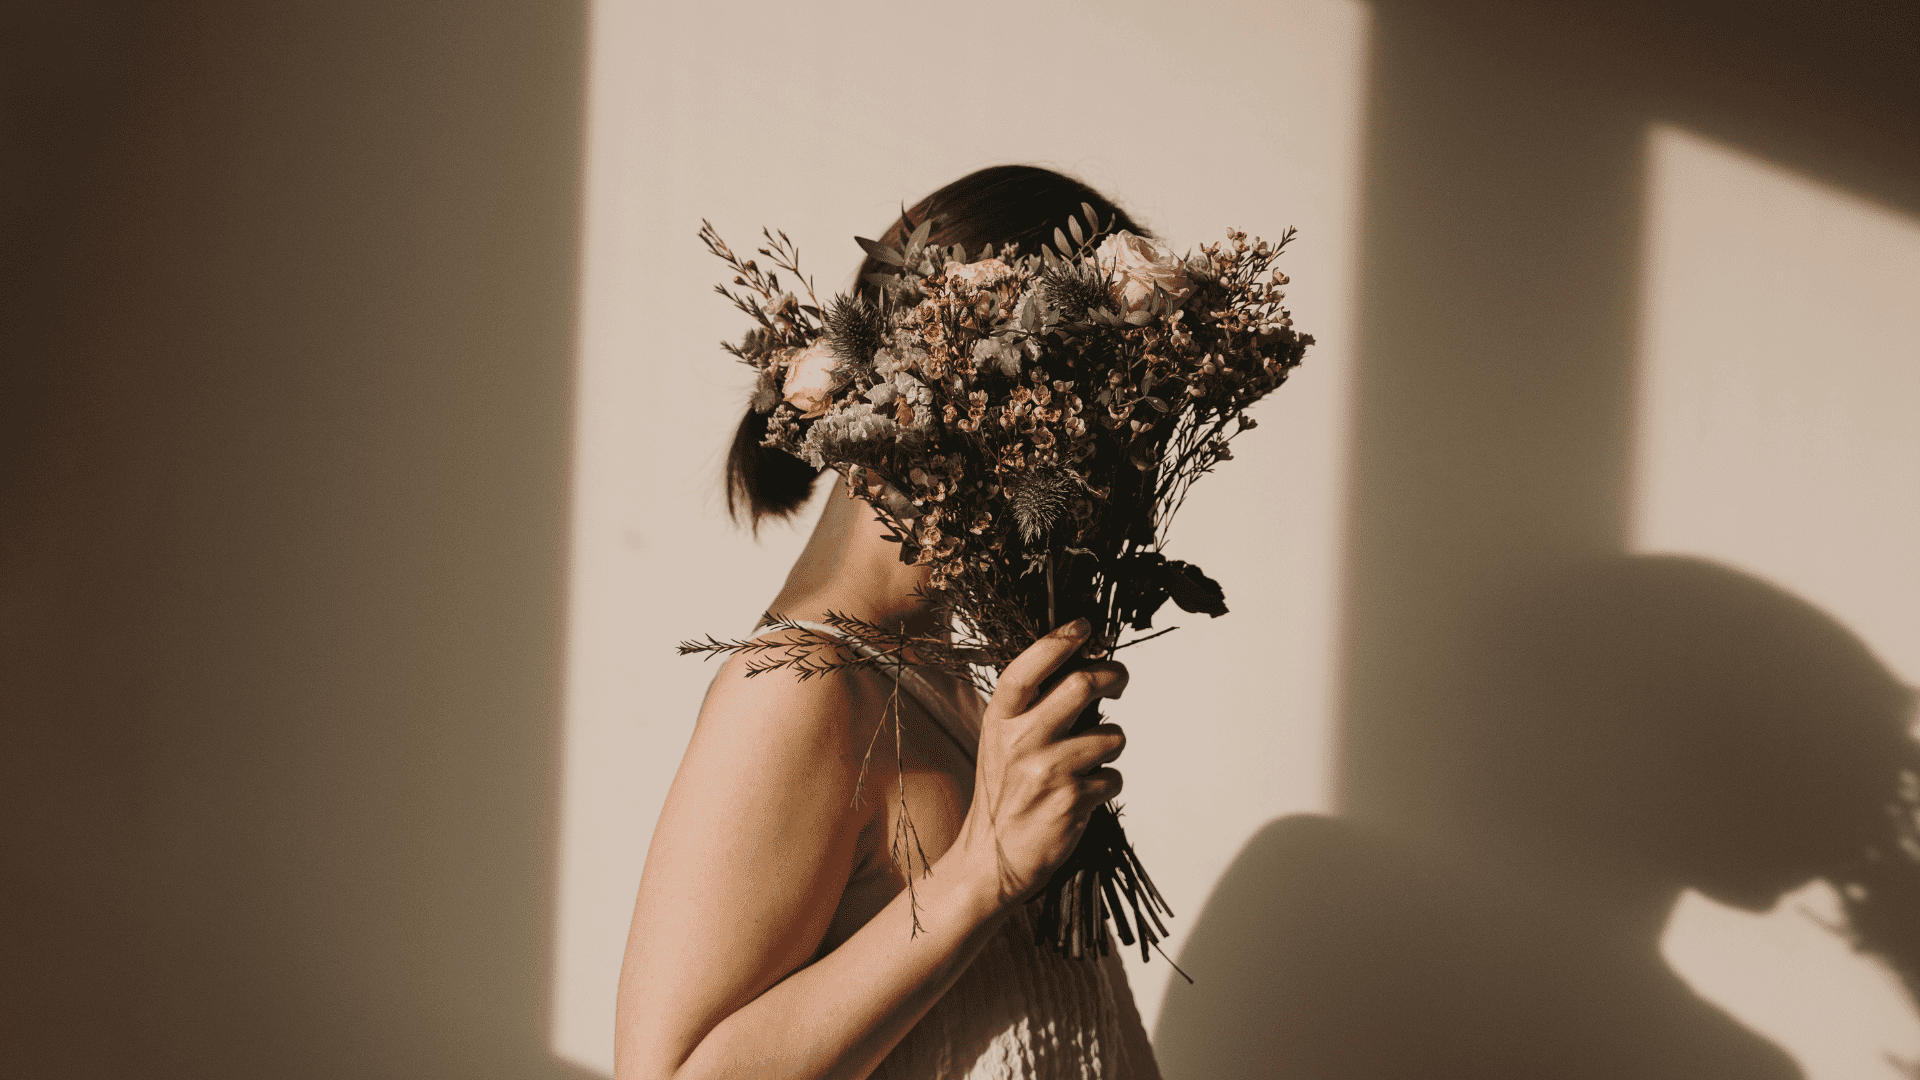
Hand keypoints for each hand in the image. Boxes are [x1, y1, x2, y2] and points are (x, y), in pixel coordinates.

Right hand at [951, 618, 1128, 907]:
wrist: (990, 860)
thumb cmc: (1003, 795)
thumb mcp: (1000, 743)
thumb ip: (1032, 709)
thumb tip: (1082, 671)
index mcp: (1000, 720)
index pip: (1029, 667)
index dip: (1059, 640)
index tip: (1084, 625)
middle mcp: (1021, 740)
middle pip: (1083, 685)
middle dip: (1113, 676)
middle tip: (1118, 680)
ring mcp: (1047, 771)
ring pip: (1111, 736)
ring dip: (1111, 746)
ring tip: (1090, 762)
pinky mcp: (1072, 801)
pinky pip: (1114, 777)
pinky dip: (1107, 785)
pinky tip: (1084, 797)